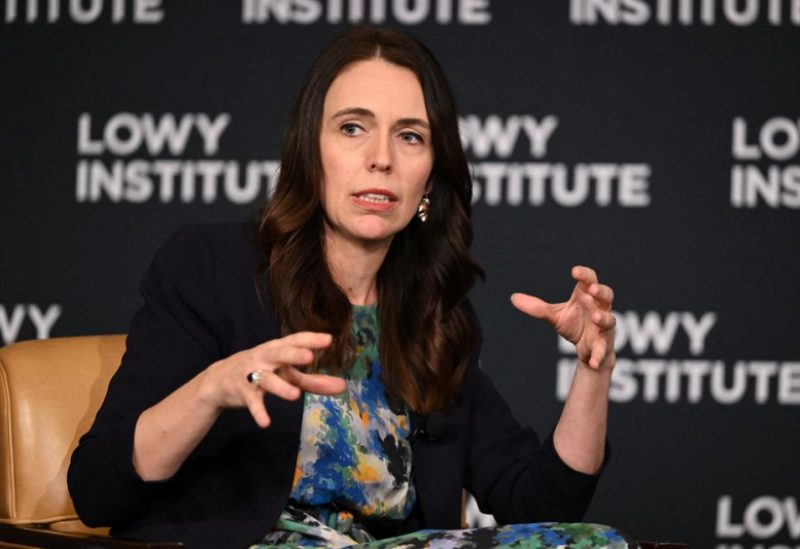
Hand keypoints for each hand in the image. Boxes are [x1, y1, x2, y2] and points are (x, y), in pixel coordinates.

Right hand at [200, 332, 346, 427]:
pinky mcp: (243, 393)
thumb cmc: (262, 371)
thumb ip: (313, 380)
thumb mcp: (286, 373)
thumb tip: (343, 387)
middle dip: (292, 355)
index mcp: (277, 349)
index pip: (294, 340)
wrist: (219, 380)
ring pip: (267, 379)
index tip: (328, 339)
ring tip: (295, 396)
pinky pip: (252, 402)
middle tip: (308, 357)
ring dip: (280, 387)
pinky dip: (259, 412)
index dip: (310, 339)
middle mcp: (264, 358)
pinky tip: (266, 422)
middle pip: (278, 354)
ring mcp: (252, 375)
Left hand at [510, 266, 615, 369]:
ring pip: (609, 319)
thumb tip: (513, 298)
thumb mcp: (555, 316)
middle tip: (592, 289)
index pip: (589, 280)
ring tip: (595, 316)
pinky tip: (593, 362)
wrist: (587, 351)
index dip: (584, 274)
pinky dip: (599, 355)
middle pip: (606, 295)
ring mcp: (603, 327)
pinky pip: (603, 349)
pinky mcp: (603, 344)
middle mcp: (599, 309)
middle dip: (601, 292)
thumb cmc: (574, 325)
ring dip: (603, 317)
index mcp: (586, 297)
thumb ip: (538, 308)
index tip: (574, 271)